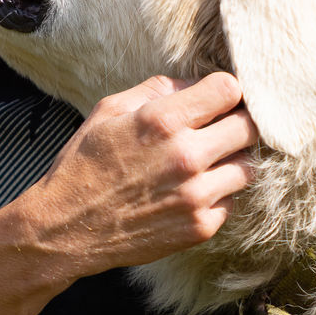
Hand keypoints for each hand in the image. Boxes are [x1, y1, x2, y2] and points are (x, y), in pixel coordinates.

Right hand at [20, 72, 256, 278]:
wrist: (65, 229)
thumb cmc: (84, 165)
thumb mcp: (109, 111)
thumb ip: (158, 89)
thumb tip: (197, 84)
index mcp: (163, 121)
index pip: (230, 89)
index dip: (226, 92)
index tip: (218, 100)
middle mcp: (186, 157)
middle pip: (250, 127)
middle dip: (238, 123)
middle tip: (222, 129)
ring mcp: (196, 196)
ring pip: (248, 167)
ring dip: (232, 161)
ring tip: (208, 163)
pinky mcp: (200, 228)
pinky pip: (231, 202)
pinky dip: (217, 196)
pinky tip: (191, 193)